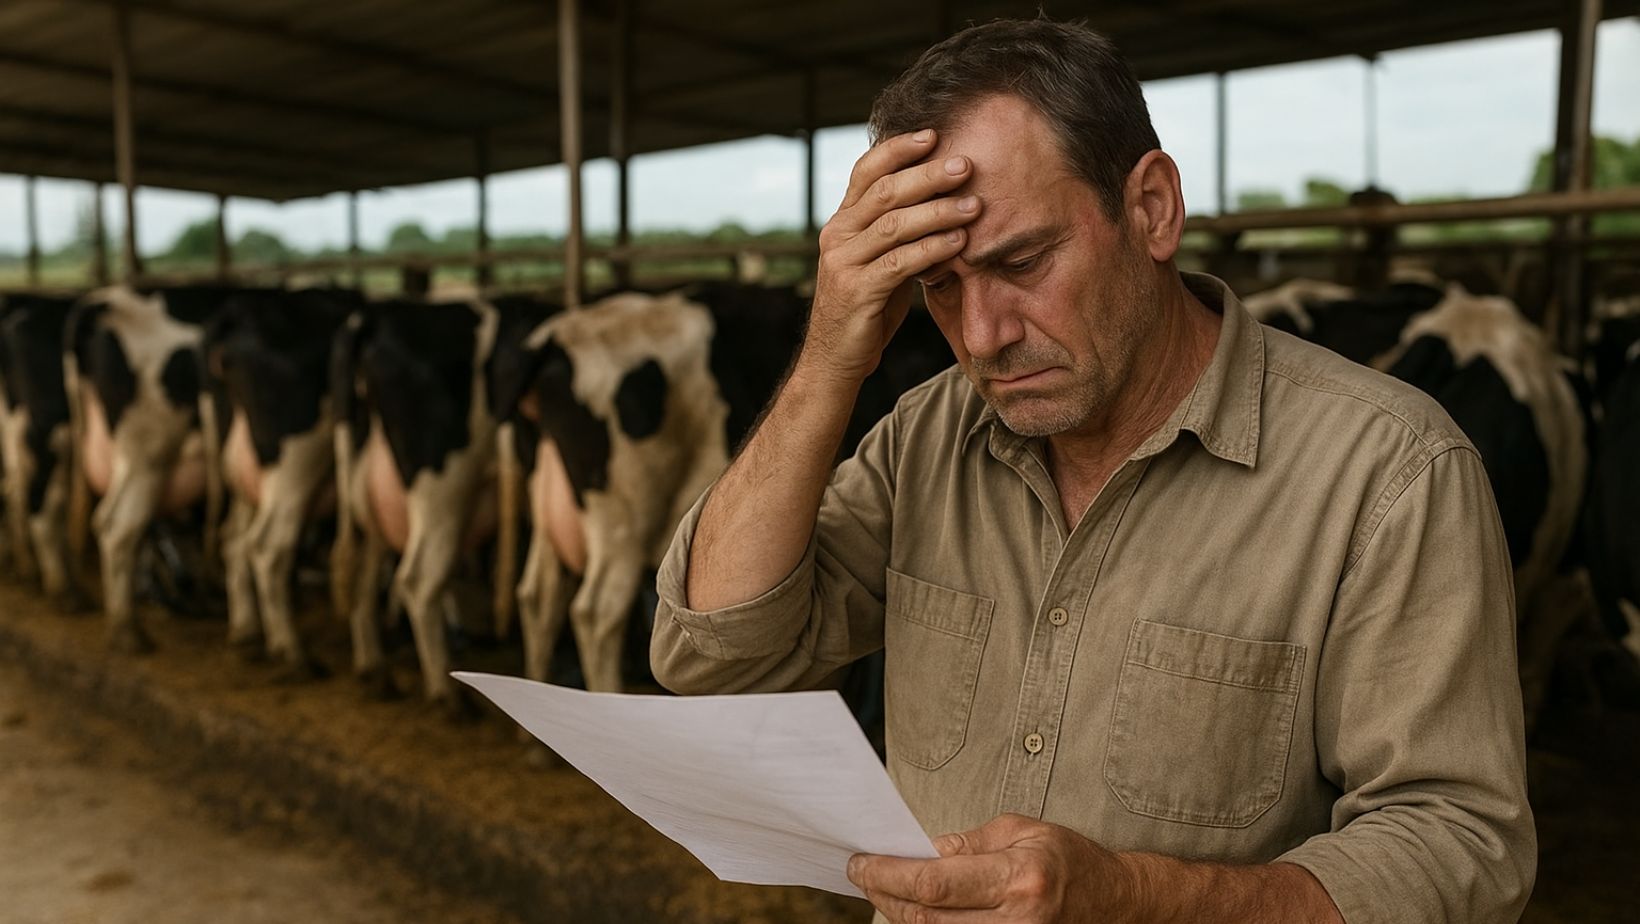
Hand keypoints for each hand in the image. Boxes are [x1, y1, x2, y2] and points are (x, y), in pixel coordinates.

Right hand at [802, 129, 980, 385]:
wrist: (837, 359)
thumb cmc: (867, 308)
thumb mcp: (880, 261)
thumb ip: (898, 232)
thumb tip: (941, 199)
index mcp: (842, 221)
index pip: (866, 171)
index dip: (898, 148)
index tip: (934, 134)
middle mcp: (837, 235)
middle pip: (884, 191)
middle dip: (928, 175)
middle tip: (965, 165)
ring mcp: (843, 262)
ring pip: (894, 224)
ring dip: (938, 211)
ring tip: (974, 205)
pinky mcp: (856, 290)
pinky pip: (900, 262)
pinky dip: (932, 248)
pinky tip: (959, 241)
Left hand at [847, 814, 1131, 923]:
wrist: (1115, 903)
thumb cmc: (1070, 859)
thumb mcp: (1023, 831)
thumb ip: (970, 843)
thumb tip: (925, 850)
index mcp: (1018, 880)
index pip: (934, 883)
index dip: (888, 874)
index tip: (860, 862)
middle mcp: (1014, 922)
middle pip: (927, 917)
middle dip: (885, 893)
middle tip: (860, 873)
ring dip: (900, 913)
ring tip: (879, 888)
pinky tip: (910, 908)